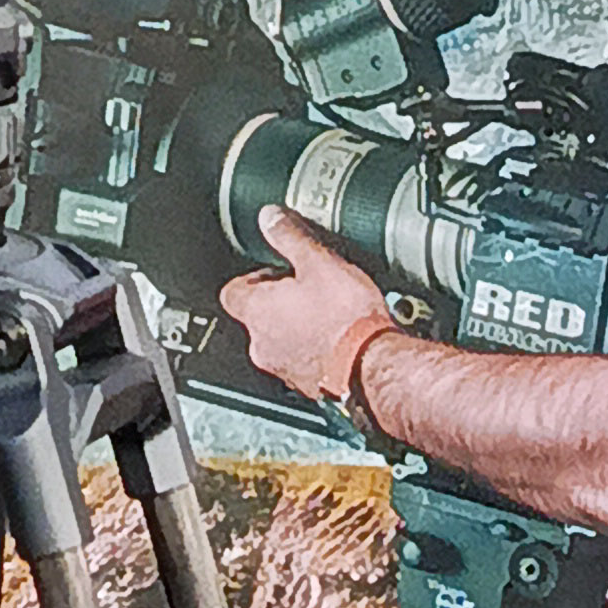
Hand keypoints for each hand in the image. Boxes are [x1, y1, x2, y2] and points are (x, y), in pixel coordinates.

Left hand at [218, 207, 395, 403]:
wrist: (374, 369)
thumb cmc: (346, 319)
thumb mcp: (319, 262)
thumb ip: (290, 236)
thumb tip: (270, 217)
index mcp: (256, 311)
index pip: (232, 292)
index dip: (254, 278)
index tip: (277, 270)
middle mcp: (263, 345)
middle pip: (258, 318)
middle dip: (281, 303)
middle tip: (310, 290)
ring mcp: (285, 370)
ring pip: (282, 342)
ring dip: (300, 329)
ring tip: (331, 314)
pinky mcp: (311, 389)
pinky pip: (306, 364)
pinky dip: (319, 352)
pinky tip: (343, 340)